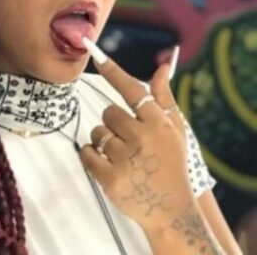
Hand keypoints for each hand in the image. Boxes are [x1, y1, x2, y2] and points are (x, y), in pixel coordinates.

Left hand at [79, 54, 193, 232]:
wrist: (172, 210)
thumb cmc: (171, 165)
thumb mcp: (175, 131)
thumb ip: (164, 99)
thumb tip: (162, 66)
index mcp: (160, 123)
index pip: (132, 90)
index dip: (113, 71)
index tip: (96, 54)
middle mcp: (143, 137)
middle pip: (108, 112)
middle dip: (113, 124)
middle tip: (129, 142)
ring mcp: (126, 159)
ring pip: (96, 132)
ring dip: (102, 141)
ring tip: (122, 157)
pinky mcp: (111, 178)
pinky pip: (87, 153)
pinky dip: (92, 157)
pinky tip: (108, 166)